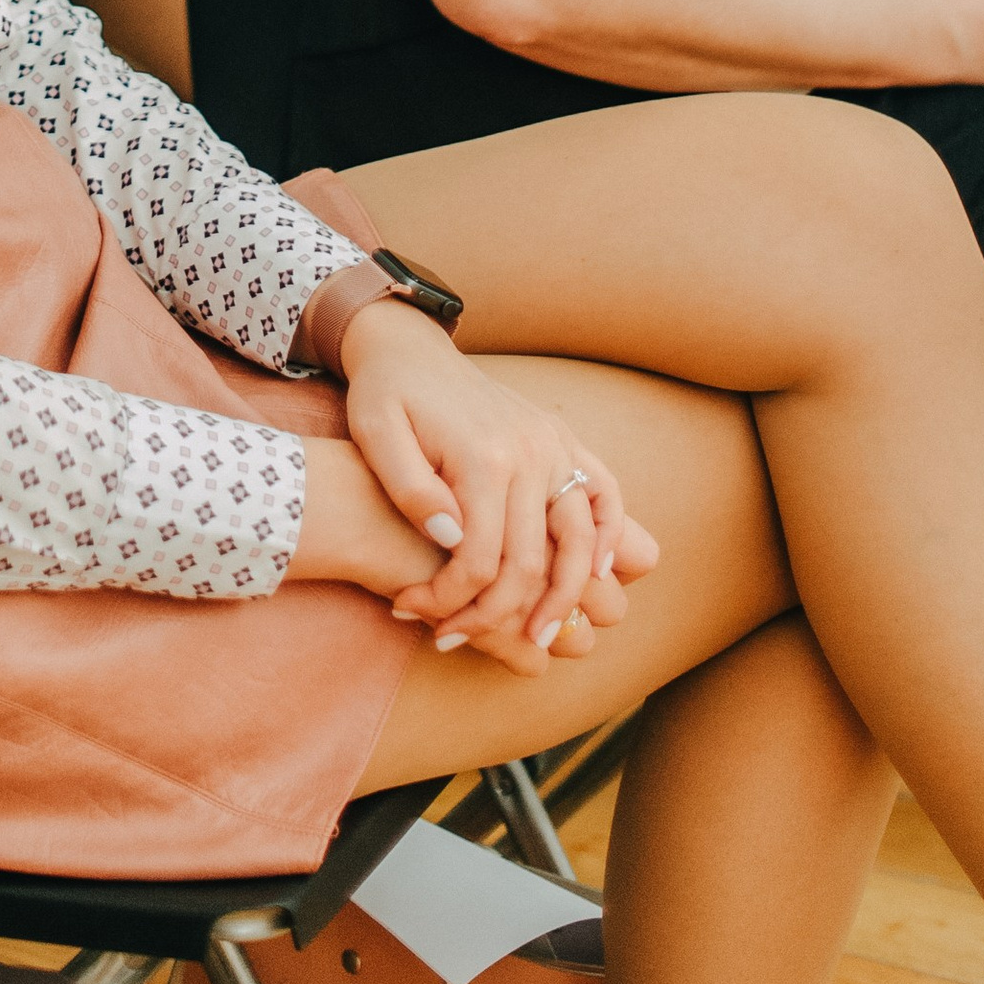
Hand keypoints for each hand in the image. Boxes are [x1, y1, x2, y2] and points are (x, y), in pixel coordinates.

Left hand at [339, 301, 655, 671]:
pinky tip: (596, 573)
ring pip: (581, 540)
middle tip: (453, 638)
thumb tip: (450, 537)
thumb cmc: (385, 394)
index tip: (412, 610)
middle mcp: (530, 451)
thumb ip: (409, 488)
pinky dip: (609, 536)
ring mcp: (553, 443)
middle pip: (530, 562)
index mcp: (483, 456)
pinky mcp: (562, 438)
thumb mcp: (374, 434)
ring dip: (564, 597)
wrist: (409, 346)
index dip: (450, 600)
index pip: (481, 560)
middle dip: (494, 615)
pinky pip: (604, 493)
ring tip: (538, 635)